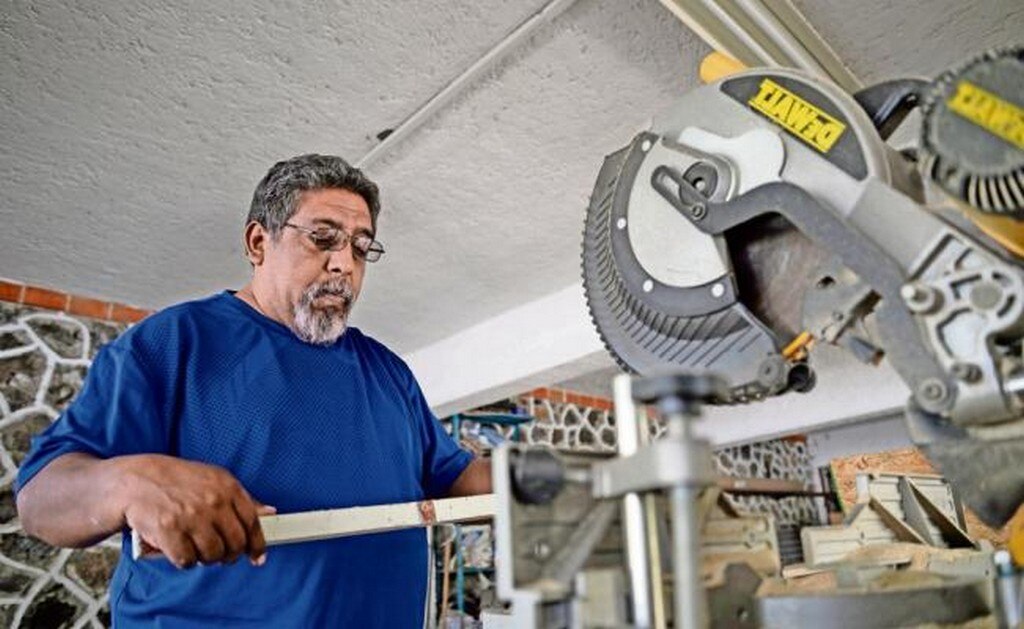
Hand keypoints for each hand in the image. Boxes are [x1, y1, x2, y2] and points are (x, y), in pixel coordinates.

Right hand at [117, 455, 272, 568]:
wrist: (134, 481)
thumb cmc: (176, 482)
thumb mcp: (213, 480)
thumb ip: (242, 499)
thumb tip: (269, 512)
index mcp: (226, 486)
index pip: (251, 522)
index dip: (256, 544)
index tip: (257, 556)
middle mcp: (212, 501)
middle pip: (234, 544)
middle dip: (229, 555)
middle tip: (219, 554)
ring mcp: (191, 516)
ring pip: (212, 555)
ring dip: (205, 558)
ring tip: (195, 547)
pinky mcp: (169, 531)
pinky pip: (187, 561)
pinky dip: (183, 560)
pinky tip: (178, 548)